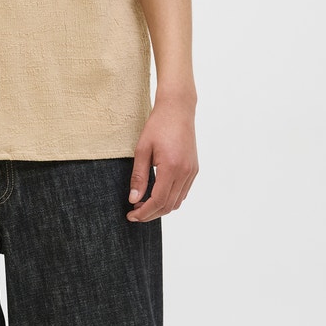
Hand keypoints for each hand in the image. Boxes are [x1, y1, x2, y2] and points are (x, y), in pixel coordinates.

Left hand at [126, 96, 197, 222]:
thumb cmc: (158, 126)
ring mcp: (192, 172)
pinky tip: (156, 195)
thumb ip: (138, 177)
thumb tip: (133, 200)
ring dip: (161, 208)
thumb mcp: (142, 150)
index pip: (158, 200)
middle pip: (169, 205)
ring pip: (177, 201)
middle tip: (134, 213)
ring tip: (143, 205)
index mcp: (171, 167)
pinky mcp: (194, 169)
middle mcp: (185, 172)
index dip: (144, 212)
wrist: (178, 110)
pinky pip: (183, 192)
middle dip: (151, 214)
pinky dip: (170, 199)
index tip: (131, 215)